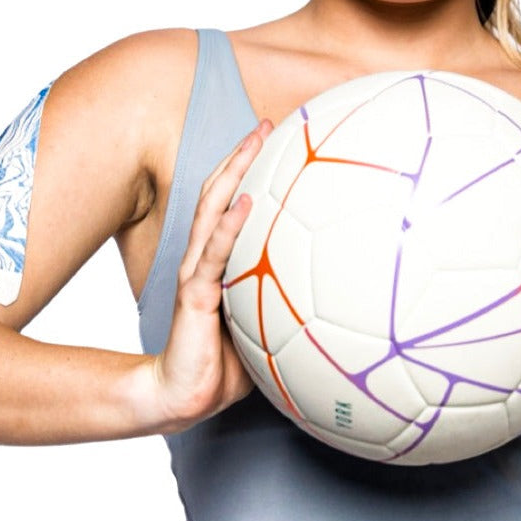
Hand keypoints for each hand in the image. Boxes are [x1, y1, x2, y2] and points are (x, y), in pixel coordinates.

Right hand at [149, 120, 272, 431]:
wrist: (186, 395)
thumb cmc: (225, 364)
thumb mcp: (262, 325)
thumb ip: (284, 302)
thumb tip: (334, 295)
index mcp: (218, 262)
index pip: (229, 205)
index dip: (246, 171)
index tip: (275, 143)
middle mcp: (204, 259)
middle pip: (219, 193)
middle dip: (241, 156)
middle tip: (266, 125)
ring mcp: (197, 273)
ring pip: (213, 210)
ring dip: (235, 172)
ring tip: (255, 141)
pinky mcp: (196, 295)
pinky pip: (215, 255)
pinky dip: (230, 226)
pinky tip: (247, 203)